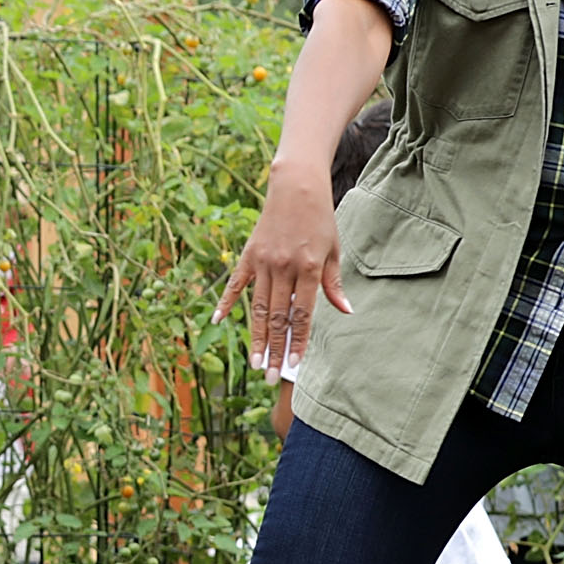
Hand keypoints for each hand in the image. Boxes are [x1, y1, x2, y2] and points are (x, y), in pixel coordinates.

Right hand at [216, 162, 351, 377]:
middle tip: (270, 377)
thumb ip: (334, 284)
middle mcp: (284, 267)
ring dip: (255, 337)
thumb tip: (346, 312)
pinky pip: (236, 283)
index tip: (293, 366)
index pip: (302, 314)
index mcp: (309, 268)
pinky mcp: (249, 254)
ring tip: (254, 362)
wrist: (297, 186)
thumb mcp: (334, 250)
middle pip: (277, 317)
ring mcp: (264, 261)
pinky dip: (225, 301)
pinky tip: (217, 320)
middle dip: (274, 350)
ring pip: (257, 307)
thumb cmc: (320, 219)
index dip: (298, 342)